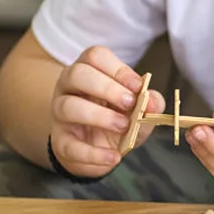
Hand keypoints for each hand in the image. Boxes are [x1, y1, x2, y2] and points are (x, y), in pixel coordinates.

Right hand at [48, 46, 162, 177]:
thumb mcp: (138, 109)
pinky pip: (70, 146)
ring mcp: (60, 113)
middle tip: (129, 104)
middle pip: (77, 74)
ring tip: (123, 126)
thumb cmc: (117, 120)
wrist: (98, 151)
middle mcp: (69, 87)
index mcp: (89, 71)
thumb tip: (153, 101)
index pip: (95, 56)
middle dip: (106, 88)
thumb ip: (149, 102)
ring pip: (68, 106)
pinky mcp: (60, 141)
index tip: (138, 86)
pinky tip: (113, 156)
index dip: (118, 69)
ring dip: (99, 116)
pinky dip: (94, 154)